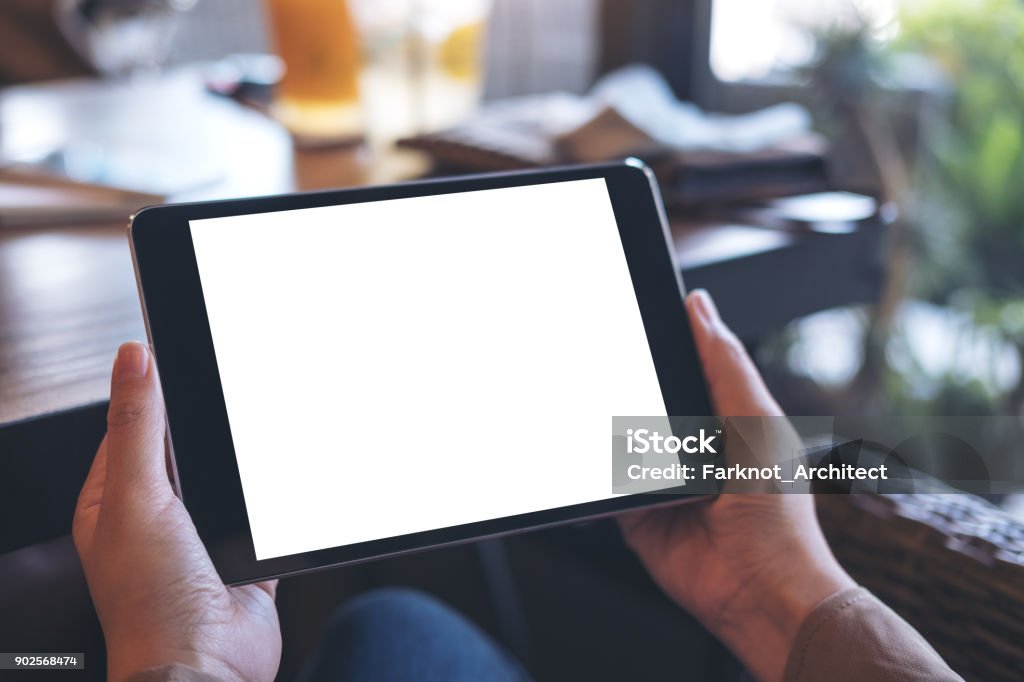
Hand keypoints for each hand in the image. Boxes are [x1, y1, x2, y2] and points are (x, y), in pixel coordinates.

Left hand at [73, 342, 281, 680]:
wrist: (206, 666)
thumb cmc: (152, 601)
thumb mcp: (136, 498)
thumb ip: (137, 427)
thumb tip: (132, 358)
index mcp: (112, 503)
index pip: (129, 429)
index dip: (152, 393)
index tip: (177, 356)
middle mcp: (154, 520)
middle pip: (182, 452)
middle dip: (205, 429)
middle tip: (229, 392)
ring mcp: (199, 539)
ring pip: (224, 481)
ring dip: (240, 466)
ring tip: (257, 437)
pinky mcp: (242, 556)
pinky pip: (261, 514)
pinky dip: (273, 500)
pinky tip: (281, 485)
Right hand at [619, 291, 854, 681]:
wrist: (758, 592)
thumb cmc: (776, 514)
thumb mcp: (756, 422)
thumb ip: (726, 367)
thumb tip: (699, 307)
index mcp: (723, 415)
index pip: (684, 363)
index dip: (661, 337)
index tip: (632, 310)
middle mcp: (690, 444)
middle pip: (644, 396)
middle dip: (622, 380)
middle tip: (597, 358)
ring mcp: (659, 478)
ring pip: (618, 435)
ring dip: (604, 425)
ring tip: (586, 405)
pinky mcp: (634, 510)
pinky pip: (603, 483)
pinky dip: (590, 473)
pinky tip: (583, 456)